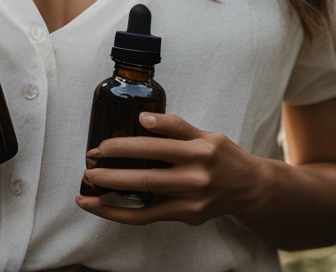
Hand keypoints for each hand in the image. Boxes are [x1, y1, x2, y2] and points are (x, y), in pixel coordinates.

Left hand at [77, 112, 266, 225]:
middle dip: (112, 171)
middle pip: (146, 175)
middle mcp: (196, 176)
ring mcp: (191, 200)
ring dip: (110, 197)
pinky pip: (148, 218)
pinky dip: (122, 215)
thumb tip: (143, 118)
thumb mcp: (206, 134)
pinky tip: (102, 209)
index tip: (102, 145)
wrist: (249, 188)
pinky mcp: (187, 216)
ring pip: (144, 200)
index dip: (126, 145)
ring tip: (85, 193)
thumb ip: (176, 126)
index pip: (157, 144)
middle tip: (89, 164)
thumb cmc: (222, 157)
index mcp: (200, 149)